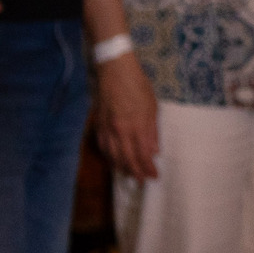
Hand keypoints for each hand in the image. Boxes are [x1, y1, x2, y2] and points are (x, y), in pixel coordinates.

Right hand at [91, 51, 162, 180]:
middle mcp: (119, 130)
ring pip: (113, 155)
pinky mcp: (98, 125)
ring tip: (130, 175)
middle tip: (143, 181)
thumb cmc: (138, 87)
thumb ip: (152, 131)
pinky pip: (103, 147)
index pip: (142, 154)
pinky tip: (115, 161)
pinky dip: (109, 157)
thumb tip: (154, 151)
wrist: (115, 72)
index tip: (154, 176)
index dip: (148, 168)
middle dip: (135, 172)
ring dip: (122, 167)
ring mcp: (107, 128)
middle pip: (126, 158)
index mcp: (135, 125)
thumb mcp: (152, 107)